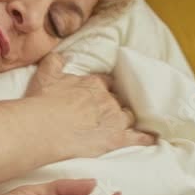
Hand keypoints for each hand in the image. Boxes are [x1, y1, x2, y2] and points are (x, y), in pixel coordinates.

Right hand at [25, 52, 155, 158]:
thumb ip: (55, 61)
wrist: (45, 128)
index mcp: (93, 83)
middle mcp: (108, 99)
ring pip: (128, 116)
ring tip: (125, 123)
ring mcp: (115, 119)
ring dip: (127, 118)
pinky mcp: (117, 139)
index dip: (105, 87)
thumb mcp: (46, 75)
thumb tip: (61, 55)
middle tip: (109, 110)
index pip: (106, 82)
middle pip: (118, 99)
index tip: (102, 91)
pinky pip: (137, 138)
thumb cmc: (43, 101)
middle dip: (115, 103)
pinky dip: (145, 138)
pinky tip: (151, 139)